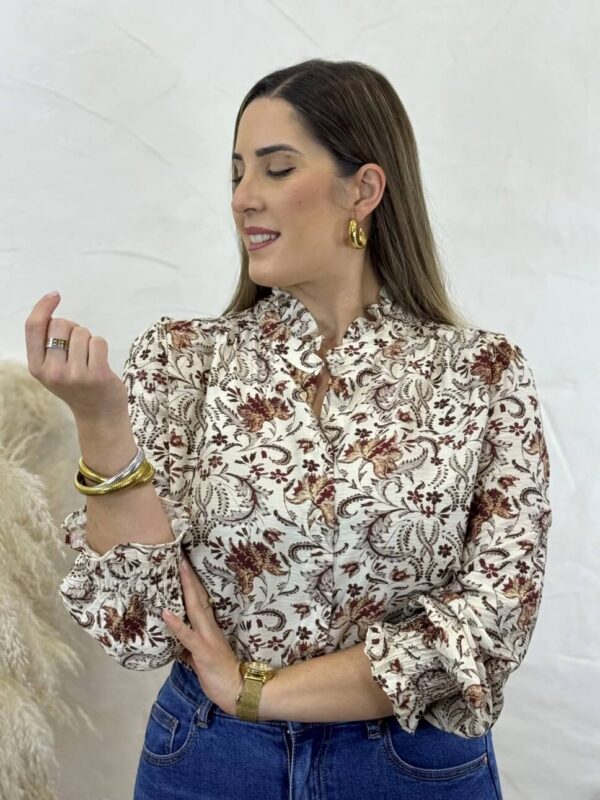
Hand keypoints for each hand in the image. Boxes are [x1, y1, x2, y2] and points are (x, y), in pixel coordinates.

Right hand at [24, 292, 128, 420]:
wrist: (98, 414)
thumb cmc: (75, 385)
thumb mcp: (51, 368)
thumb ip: (46, 344)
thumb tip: (51, 310)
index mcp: (36, 367)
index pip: (34, 327)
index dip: (43, 306)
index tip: (55, 295)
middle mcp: (52, 371)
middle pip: (61, 324)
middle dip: (73, 328)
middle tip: (78, 348)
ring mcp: (74, 374)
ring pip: (82, 332)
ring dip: (88, 339)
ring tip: (88, 358)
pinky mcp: (96, 375)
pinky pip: (98, 341)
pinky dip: (101, 346)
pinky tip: (100, 362)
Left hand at [162, 554, 243, 715]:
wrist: (238, 689)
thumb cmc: (220, 674)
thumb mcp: (200, 657)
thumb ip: (189, 646)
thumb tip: (174, 640)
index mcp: (209, 627)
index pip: (199, 599)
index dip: (191, 582)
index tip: (183, 563)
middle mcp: (209, 627)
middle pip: (197, 596)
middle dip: (188, 576)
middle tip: (180, 554)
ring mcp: (206, 637)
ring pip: (194, 608)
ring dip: (185, 589)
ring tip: (177, 570)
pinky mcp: (203, 650)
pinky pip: (187, 635)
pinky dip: (176, 623)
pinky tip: (165, 613)